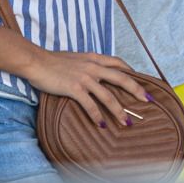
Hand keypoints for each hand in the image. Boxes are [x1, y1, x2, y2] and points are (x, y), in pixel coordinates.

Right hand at [23, 49, 149, 128]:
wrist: (36, 61)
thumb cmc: (53, 61)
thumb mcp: (76, 58)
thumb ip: (87, 64)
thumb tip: (95, 73)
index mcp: (94, 58)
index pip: (118, 63)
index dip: (132, 72)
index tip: (140, 81)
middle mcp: (93, 66)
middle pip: (121, 78)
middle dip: (136, 90)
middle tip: (147, 100)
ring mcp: (84, 77)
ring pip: (108, 96)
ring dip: (119, 110)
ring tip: (127, 122)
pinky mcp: (74, 88)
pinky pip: (90, 105)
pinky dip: (97, 116)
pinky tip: (101, 125)